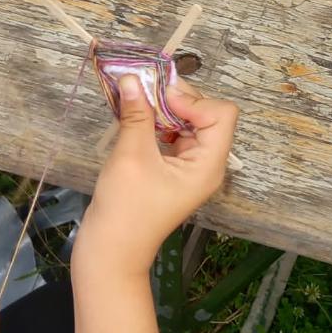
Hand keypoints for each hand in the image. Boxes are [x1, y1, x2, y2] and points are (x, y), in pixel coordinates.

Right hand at [74, 77, 237, 282]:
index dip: (194, 100)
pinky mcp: (172, 169)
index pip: (221, 114)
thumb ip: (136, 115)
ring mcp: (189, 167)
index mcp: (208, 164)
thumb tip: (133, 79)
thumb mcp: (131, 156)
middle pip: (206, 113)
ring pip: (187, 121)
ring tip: (136, 99)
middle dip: (176, 98)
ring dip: (164, 107)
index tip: (161, 99)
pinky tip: (135, 116)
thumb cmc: (125, 210)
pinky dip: (156, 121)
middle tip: (144, 88)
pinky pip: (173, 134)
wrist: (110, 253)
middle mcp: (206, 164)